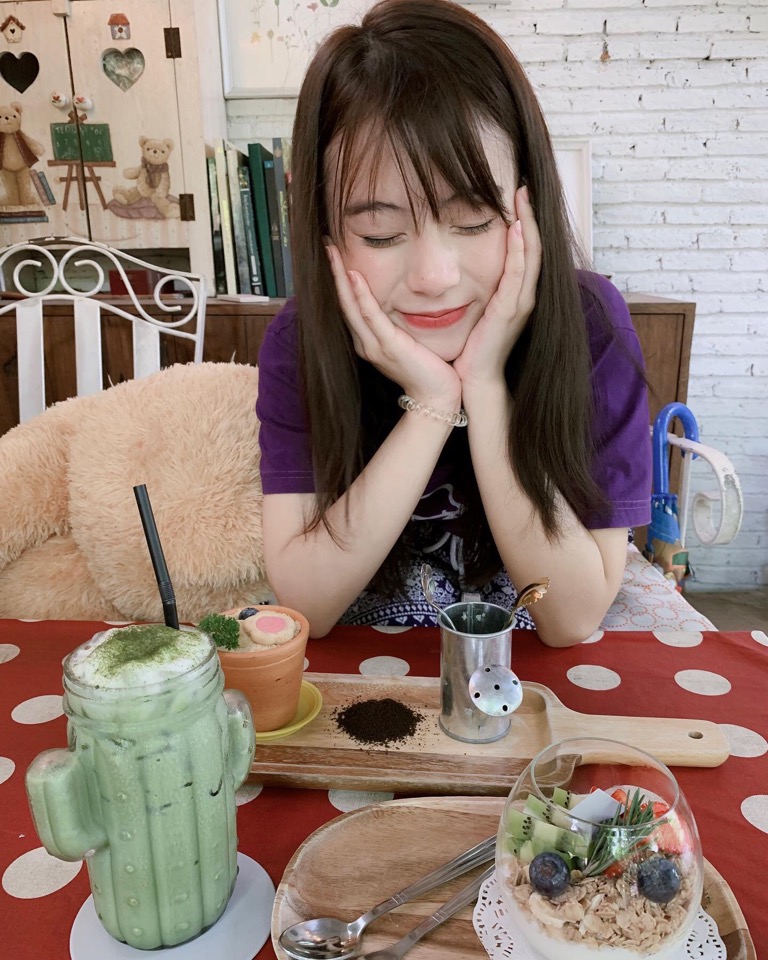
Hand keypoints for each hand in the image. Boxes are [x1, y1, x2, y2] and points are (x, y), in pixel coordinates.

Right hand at [326, 244, 461, 407]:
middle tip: (327, 245)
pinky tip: (354, 275)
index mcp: (370, 342)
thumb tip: (403, 302)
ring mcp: (374, 346)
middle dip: (334, 273)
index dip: (341, 281)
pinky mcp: (388, 347)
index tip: (337, 255)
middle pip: (344, 303)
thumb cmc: (430, 370)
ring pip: (351, 306)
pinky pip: (370, 316)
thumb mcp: (409, 342)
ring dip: (340, 278)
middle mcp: (366, 344)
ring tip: (332, 253)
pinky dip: (360, 295)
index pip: (351, 306)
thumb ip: (400, 325)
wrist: (437, 398)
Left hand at [452, 186, 540, 390]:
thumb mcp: (478, 311)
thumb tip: (465, 268)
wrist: (475, 379)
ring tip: (522, 197)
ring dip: (528, 224)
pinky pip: (518, 274)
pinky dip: (519, 251)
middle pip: (534, 247)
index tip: (517, 197)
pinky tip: (515, 229)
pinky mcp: (509, 311)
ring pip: (531, 256)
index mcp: (517, 294)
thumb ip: (480, 289)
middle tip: (523, 187)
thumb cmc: (473, 348)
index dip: (525, 223)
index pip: (526, 251)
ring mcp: (520, 303)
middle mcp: (524, 296)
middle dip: (530, 216)